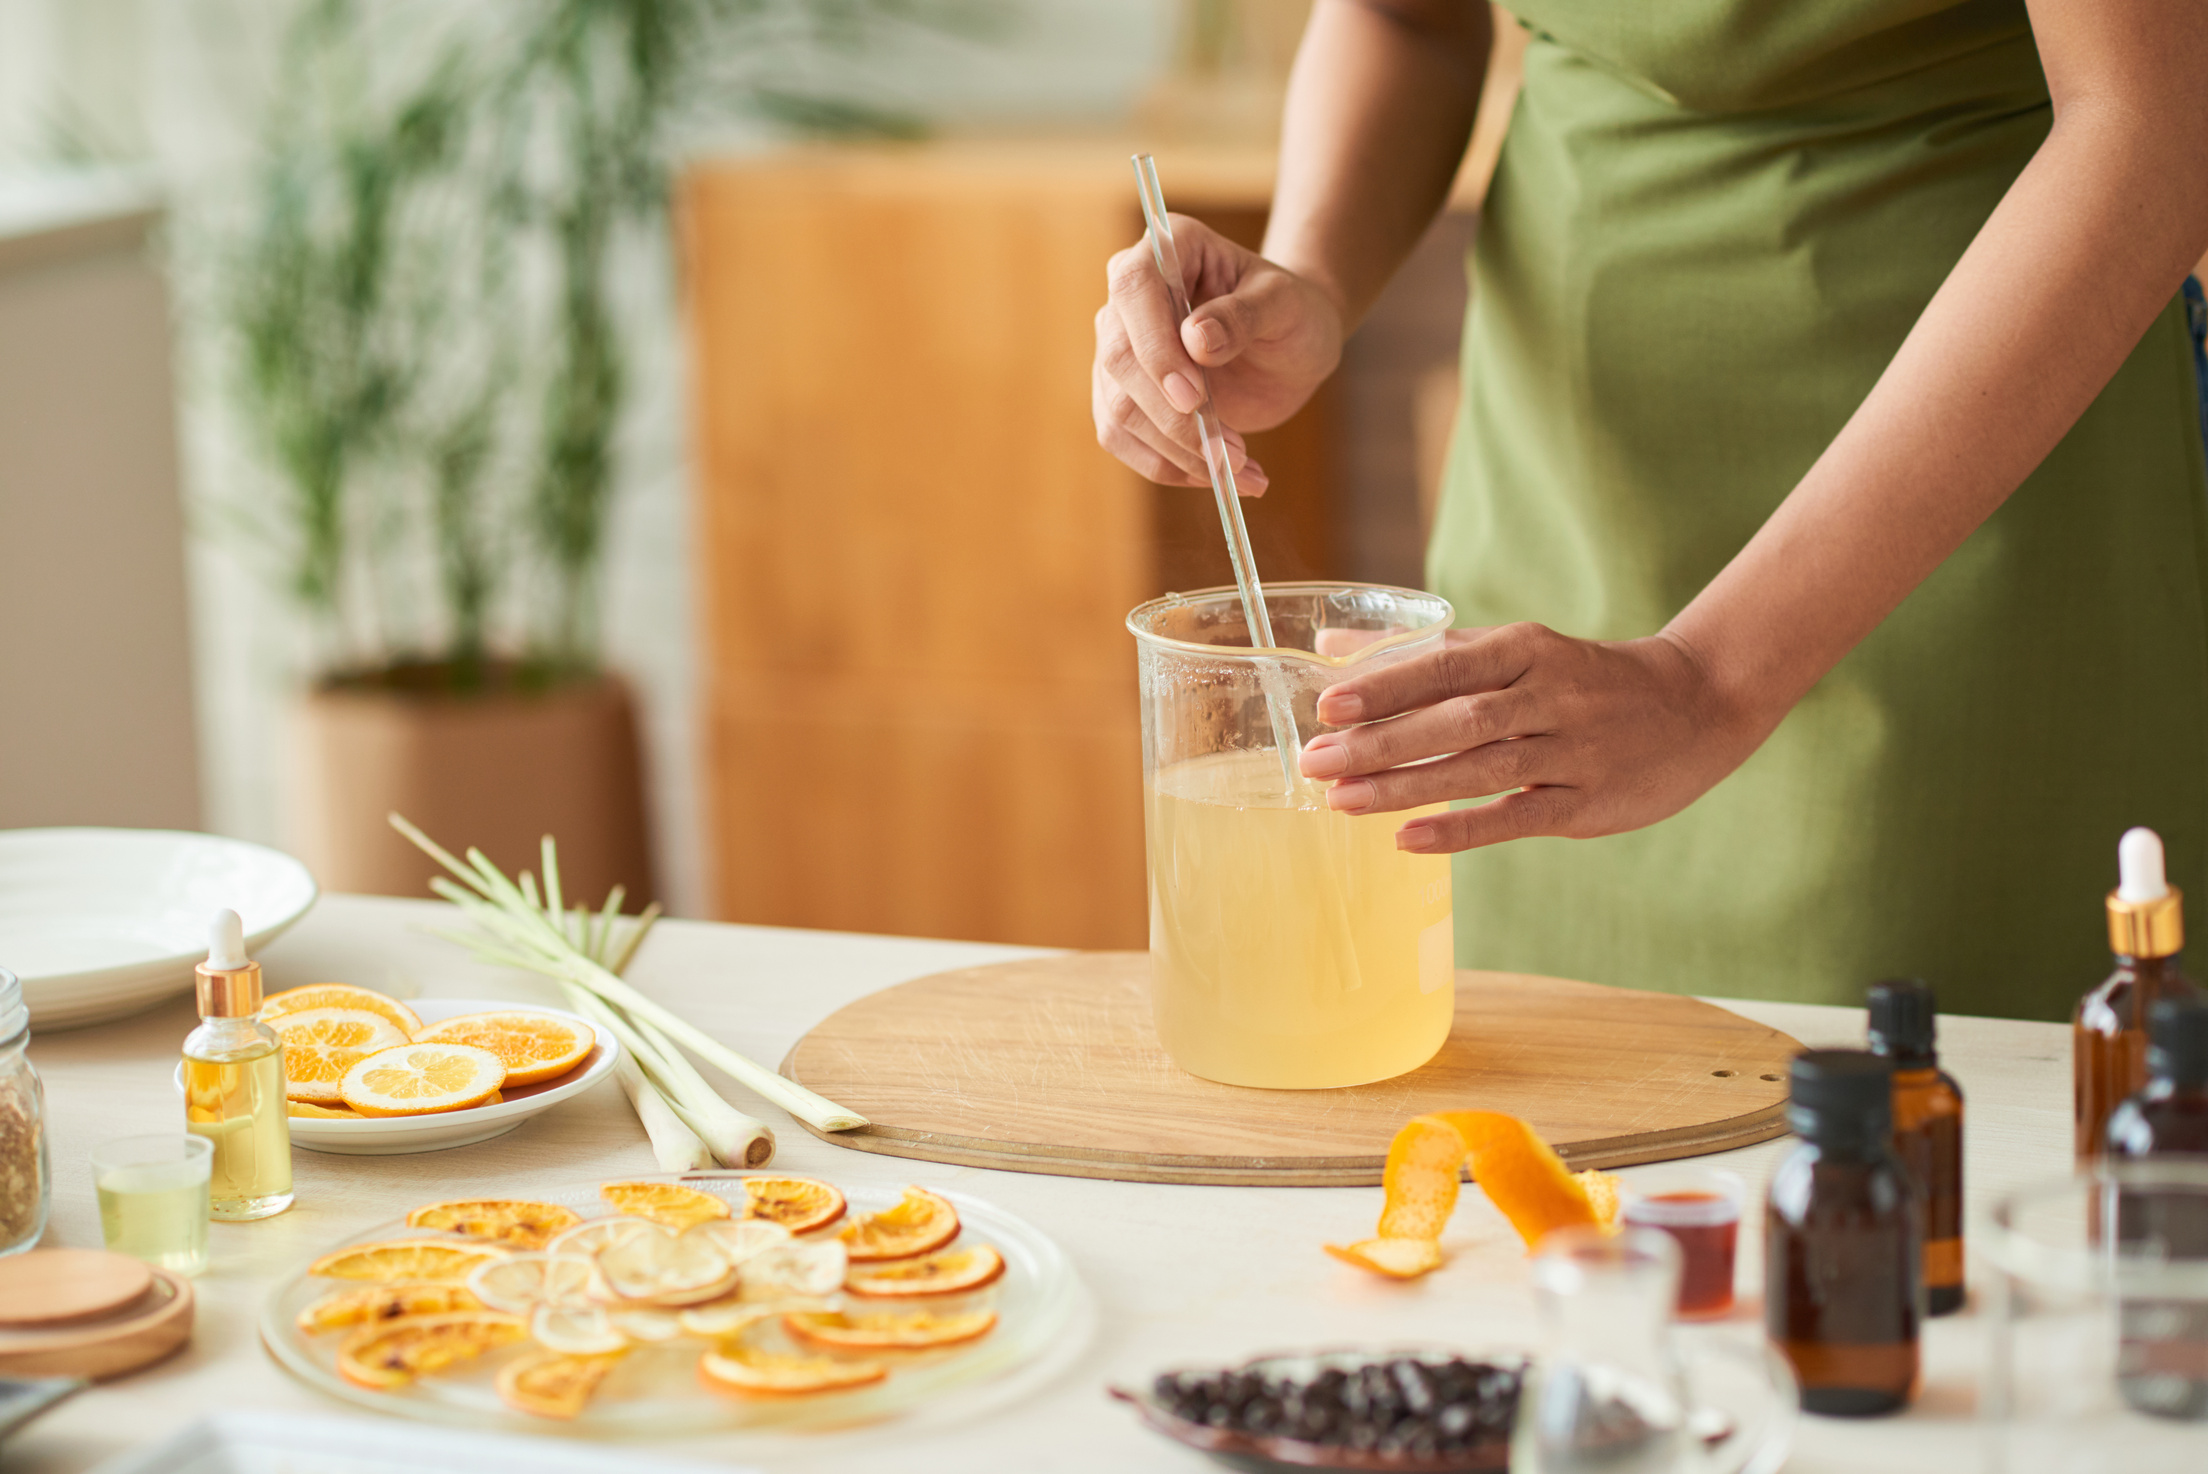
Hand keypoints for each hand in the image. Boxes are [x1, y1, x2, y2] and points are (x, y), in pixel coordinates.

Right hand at [1092, 214, 1344, 493]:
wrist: (1291, 346)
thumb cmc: (1293, 313)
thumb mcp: (1286, 306)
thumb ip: (1245, 315)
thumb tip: (1196, 340)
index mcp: (1170, 249)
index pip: (1134, 288)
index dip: (1155, 347)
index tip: (1191, 398)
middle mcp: (1131, 295)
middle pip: (1118, 358)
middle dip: (1170, 417)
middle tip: (1229, 453)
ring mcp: (1122, 347)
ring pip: (1118, 409)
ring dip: (1176, 452)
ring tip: (1238, 470)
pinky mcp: (1125, 395)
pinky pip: (1123, 439)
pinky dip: (1169, 468)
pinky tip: (1217, 478)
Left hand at [1295, 624, 1771, 852]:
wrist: (1697, 703)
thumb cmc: (1583, 677)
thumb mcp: (1515, 648)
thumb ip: (1425, 649)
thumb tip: (1330, 643)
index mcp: (1526, 649)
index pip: (1445, 663)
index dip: (1385, 685)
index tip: (1327, 707)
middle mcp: (1550, 694)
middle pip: (1456, 717)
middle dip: (1381, 742)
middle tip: (1315, 762)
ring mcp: (1572, 750)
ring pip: (1480, 768)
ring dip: (1407, 786)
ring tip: (1342, 801)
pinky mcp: (1588, 802)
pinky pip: (1516, 816)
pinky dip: (1461, 829)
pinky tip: (1408, 839)